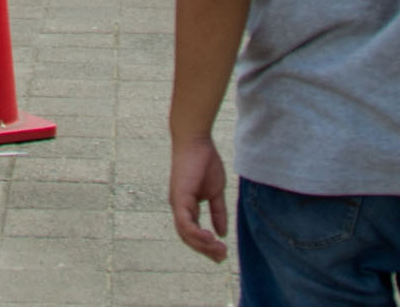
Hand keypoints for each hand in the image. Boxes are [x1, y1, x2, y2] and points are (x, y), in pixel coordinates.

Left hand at [168, 131, 229, 260]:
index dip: (206, 246)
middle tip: (222, 257)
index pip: (193, 233)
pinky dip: (196, 234)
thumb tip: (222, 233)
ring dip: (203, 246)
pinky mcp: (179, 198)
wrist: (196, 141)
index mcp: (186, 207)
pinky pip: (185, 223)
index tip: (222, 255)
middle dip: (206, 250)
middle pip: (189, 238)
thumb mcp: (216, 192)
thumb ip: (218, 211)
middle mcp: (179, 208)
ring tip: (219, 251)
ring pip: (186, 234)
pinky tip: (210, 238)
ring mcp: (177, 204)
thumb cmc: (205, 162)